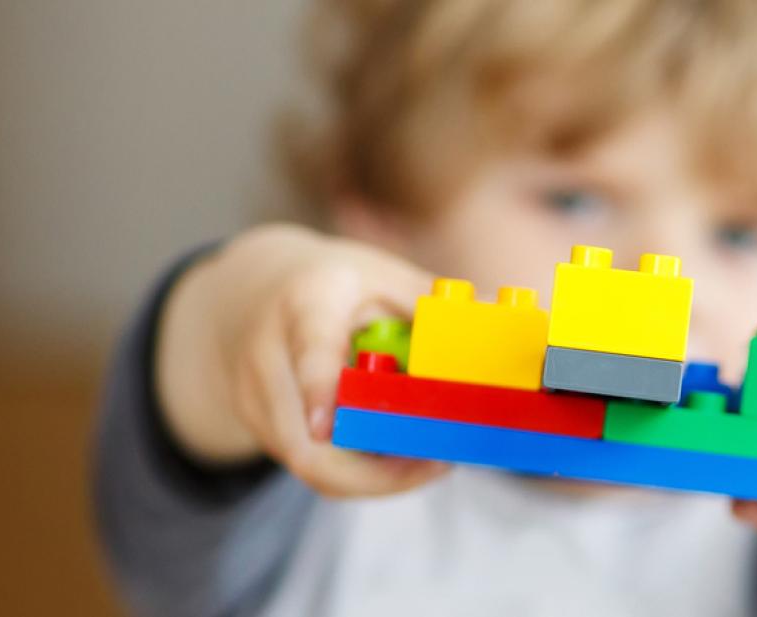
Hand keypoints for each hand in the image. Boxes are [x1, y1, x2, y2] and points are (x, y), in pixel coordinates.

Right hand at [156, 223, 449, 496]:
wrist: (250, 295)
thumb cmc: (334, 285)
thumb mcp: (383, 276)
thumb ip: (435, 306)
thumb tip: (506, 320)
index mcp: (306, 303)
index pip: (309, 349)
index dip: (318, 389)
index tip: (328, 426)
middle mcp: (269, 357)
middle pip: (305, 440)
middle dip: (375, 472)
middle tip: (440, 461)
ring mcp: (257, 402)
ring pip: (313, 466)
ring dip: (377, 476)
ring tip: (431, 459)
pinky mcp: (263, 432)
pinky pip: (314, 467)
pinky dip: (362, 471)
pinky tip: (399, 456)